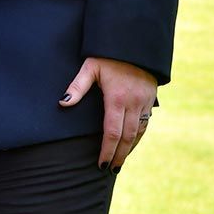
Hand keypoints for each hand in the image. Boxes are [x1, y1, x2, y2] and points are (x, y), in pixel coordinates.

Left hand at [59, 56, 156, 170]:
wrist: (136, 43)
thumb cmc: (109, 55)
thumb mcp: (90, 67)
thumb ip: (77, 86)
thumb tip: (63, 103)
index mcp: (117, 98)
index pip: (112, 132)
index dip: (107, 150)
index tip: (100, 163)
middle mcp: (133, 103)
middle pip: (127, 137)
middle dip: (119, 156)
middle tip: (111, 170)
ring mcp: (144, 102)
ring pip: (139, 132)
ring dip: (130, 149)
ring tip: (120, 162)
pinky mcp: (151, 100)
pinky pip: (146, 123)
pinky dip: (139, 137)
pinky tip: (132, 144)